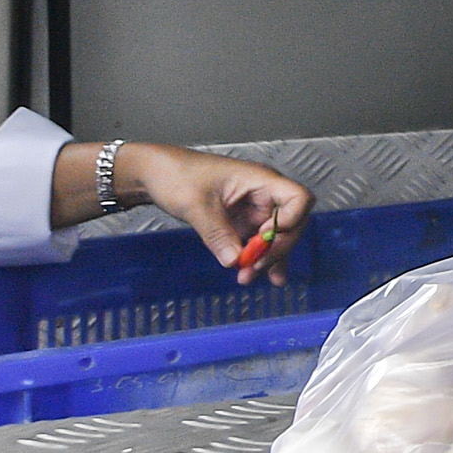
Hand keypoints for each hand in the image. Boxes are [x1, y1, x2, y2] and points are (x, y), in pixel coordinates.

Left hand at [116, 145, 312, 281]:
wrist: (155, 174)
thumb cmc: (177, 175)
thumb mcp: (196, 204)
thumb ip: (217, 233)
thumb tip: (234, 261)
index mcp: (260, 180)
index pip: (298, 198)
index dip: (292, 220)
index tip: (266, 236)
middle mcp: (263, 195)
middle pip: (291, 224)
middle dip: (276, 248)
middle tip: (253, 267)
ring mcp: (253, 210)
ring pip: (275, 238)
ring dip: (267, 259)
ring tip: (248, 278)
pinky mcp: (241, 223)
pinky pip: (257, 243)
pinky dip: (257, 259)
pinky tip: (255, 275)